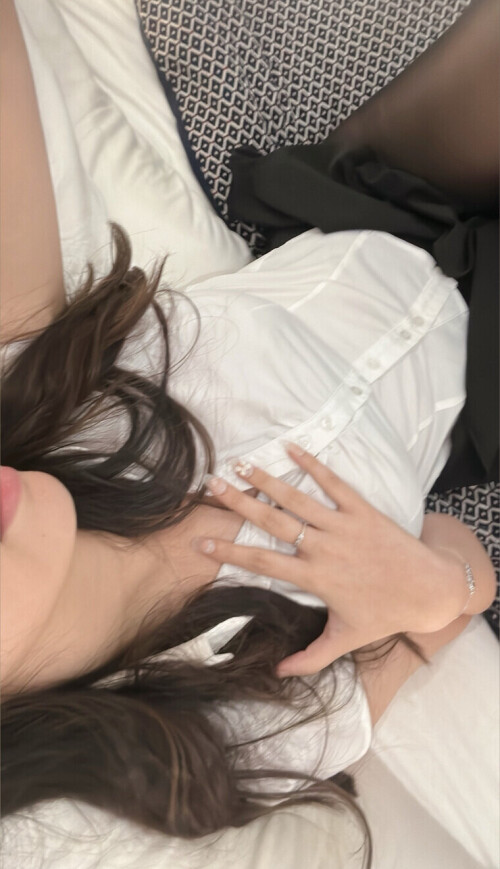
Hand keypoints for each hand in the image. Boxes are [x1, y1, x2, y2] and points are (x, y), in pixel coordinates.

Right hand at [193, 444, 468, 675]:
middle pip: (273, 522)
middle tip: (212, 486)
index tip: (201, 541)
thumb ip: (311, 657)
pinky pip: (334, 483)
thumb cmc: (385, 615)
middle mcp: (324, 549)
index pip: (262, 562)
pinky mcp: (362, 510)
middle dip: (239, 503)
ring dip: (267, 480)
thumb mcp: (346, 640)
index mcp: (314, 578)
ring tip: (241, 464)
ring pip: (297, 500)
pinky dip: (313, 465)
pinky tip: (292, 448)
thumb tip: (278, 673)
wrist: (429, 590)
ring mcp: (343, 526)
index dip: (229, 551)